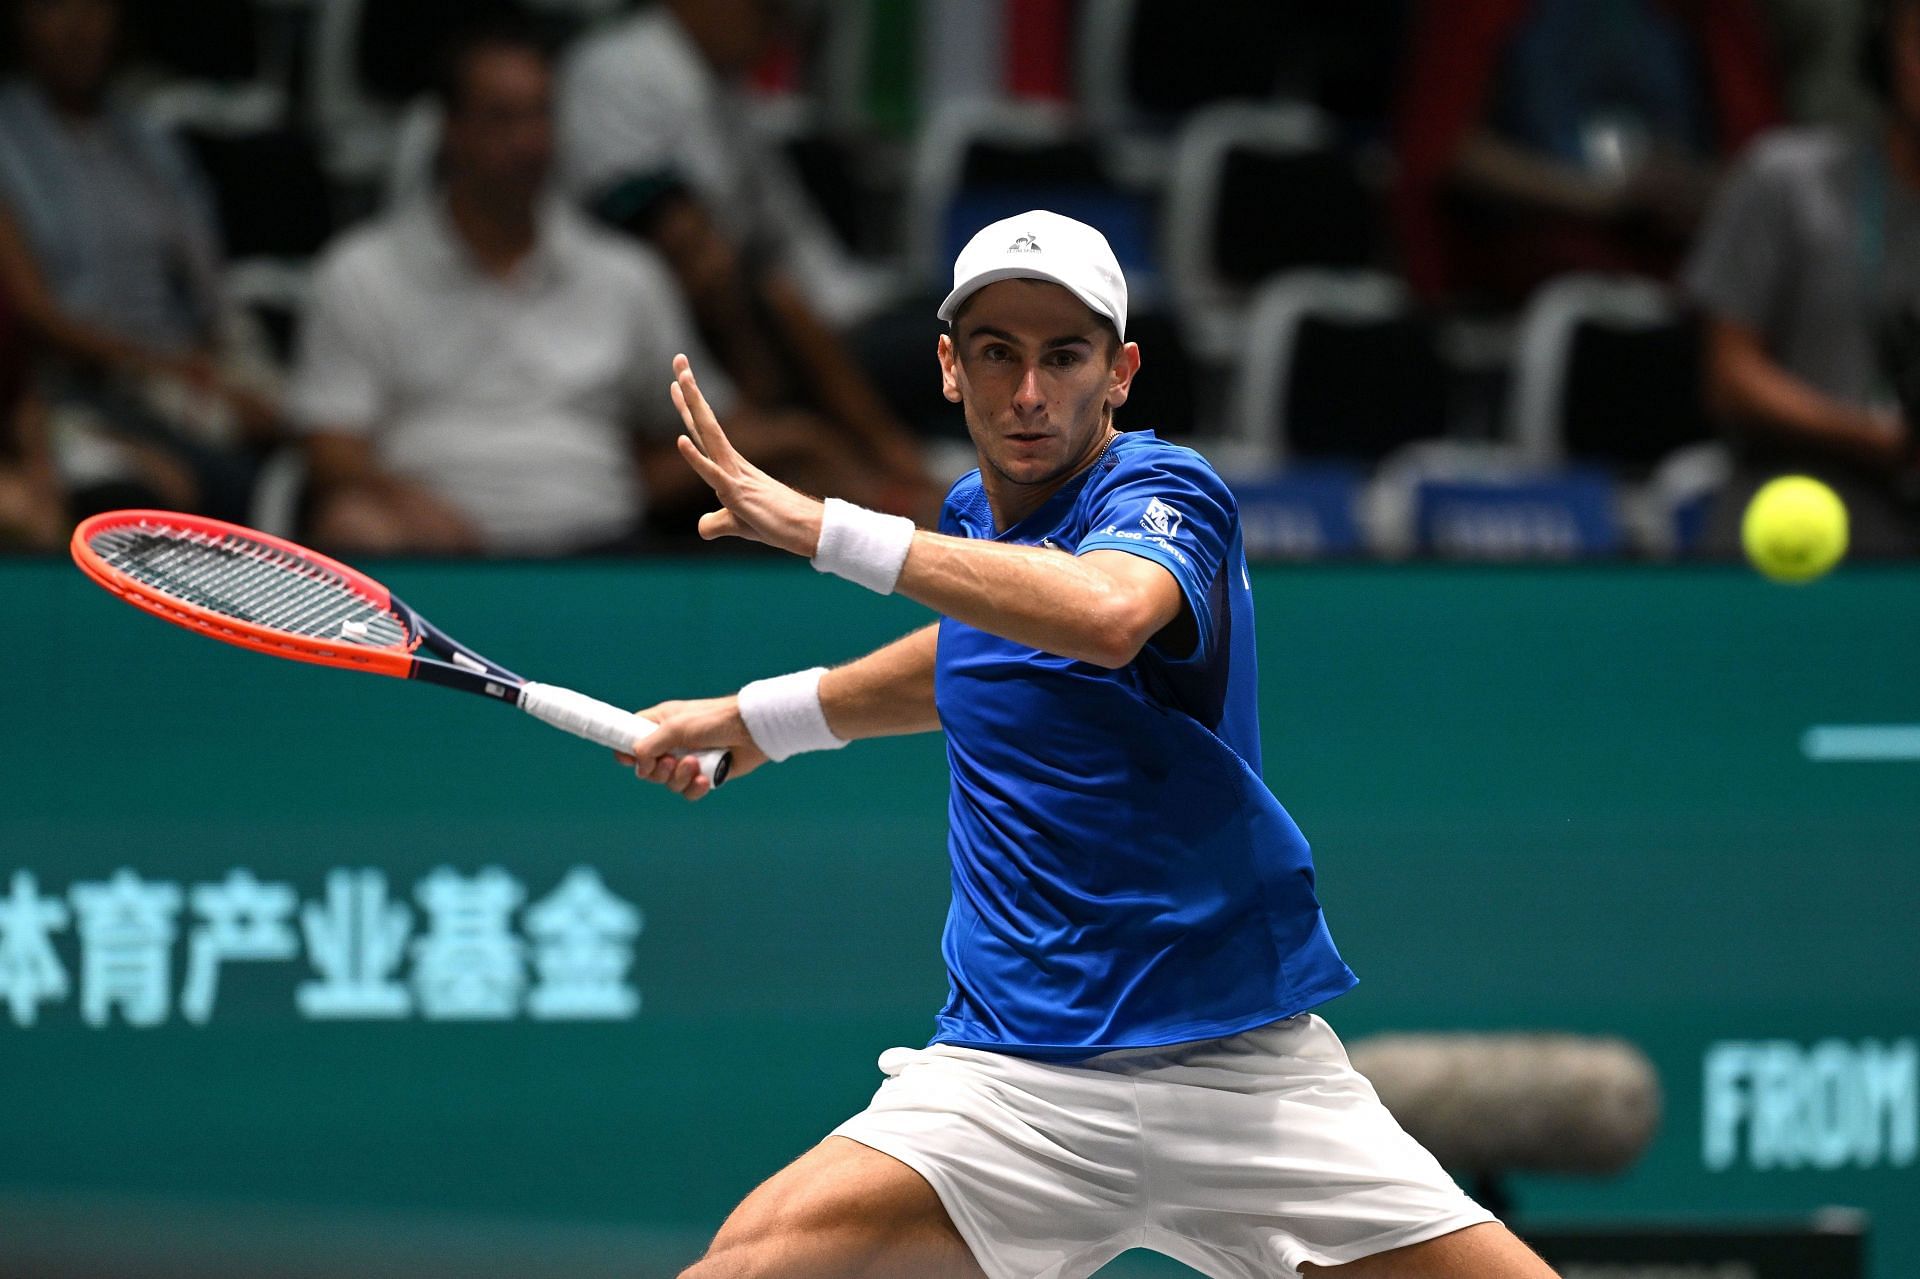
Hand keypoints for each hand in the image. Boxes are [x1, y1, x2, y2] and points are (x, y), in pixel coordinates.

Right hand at [613, 694, 768, 800]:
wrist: (751, 731)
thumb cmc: (713, 720)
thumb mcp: (675, 727)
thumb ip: (649, 745)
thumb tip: (639, 766)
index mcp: (660, 723)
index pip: (631, 737)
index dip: (626, 750)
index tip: (628, 759)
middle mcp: (671, 742)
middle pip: (647, 768)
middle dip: (657, 770)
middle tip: (671, 761)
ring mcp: (688, 759)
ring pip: (668, 782)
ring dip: (679, 777)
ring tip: (695, 764)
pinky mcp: (704, 774)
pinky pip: (687, 791)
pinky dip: (693, 788)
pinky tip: (704, 780)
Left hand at [670, 354, 824, 556]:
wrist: (806, 531)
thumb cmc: (775, 523)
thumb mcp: (738, 524)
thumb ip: (717, 522)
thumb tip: (702, 528)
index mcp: (730, 466)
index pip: (704, 431)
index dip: (690, 406)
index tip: (678, 381)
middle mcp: (731, 464)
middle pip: (704, 422)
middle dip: (691, 391)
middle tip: (679, 359)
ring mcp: (734, 476)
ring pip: (708, 435)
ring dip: (694, 406)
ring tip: (682, 379)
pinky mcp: (737, 495)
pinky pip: (712, 474)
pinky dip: (695, 458)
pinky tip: (680, 441)